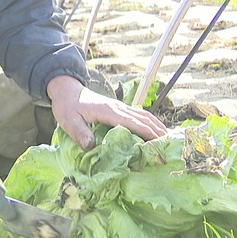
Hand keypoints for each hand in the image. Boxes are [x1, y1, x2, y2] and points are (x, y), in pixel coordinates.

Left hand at [48, 75, 166, 149]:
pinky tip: (155, 131)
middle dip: (158, 131)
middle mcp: (118, 107)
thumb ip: (80, 133)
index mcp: (108, 111)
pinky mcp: (118, 109)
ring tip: (168, 140)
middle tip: (170, 147)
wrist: (66, 89)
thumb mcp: (69, 121)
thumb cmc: (67, 106)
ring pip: (144, 115)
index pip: (133, 123)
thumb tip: (92, 147)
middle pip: (144, 118)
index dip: (147, 133)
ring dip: (157, 126)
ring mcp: (119, 107)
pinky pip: (138, 115)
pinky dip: (150, 123)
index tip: (159, 144)